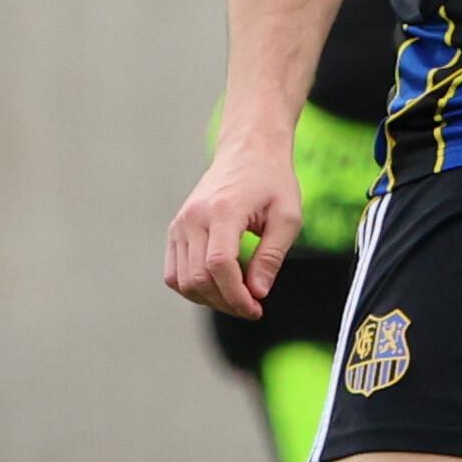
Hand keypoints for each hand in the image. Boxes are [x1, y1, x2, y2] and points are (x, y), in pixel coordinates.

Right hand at [167, 139, 301, 319]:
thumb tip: (257, 293)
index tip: (257, 308)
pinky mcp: (175, 230)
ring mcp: (179, 224)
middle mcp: (193, 218)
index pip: (219, 264)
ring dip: (209, 299)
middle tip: (252, 308)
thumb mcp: (288, 217)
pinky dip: (193, 287)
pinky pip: (174, 272)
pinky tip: (220, 287)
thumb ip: (272, 257)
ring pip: (181, 280)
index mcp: (222, 211)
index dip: (236, 295)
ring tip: (238, 298)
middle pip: (198, 278)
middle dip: (226, 302)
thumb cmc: (272, 182)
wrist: (248, 152)